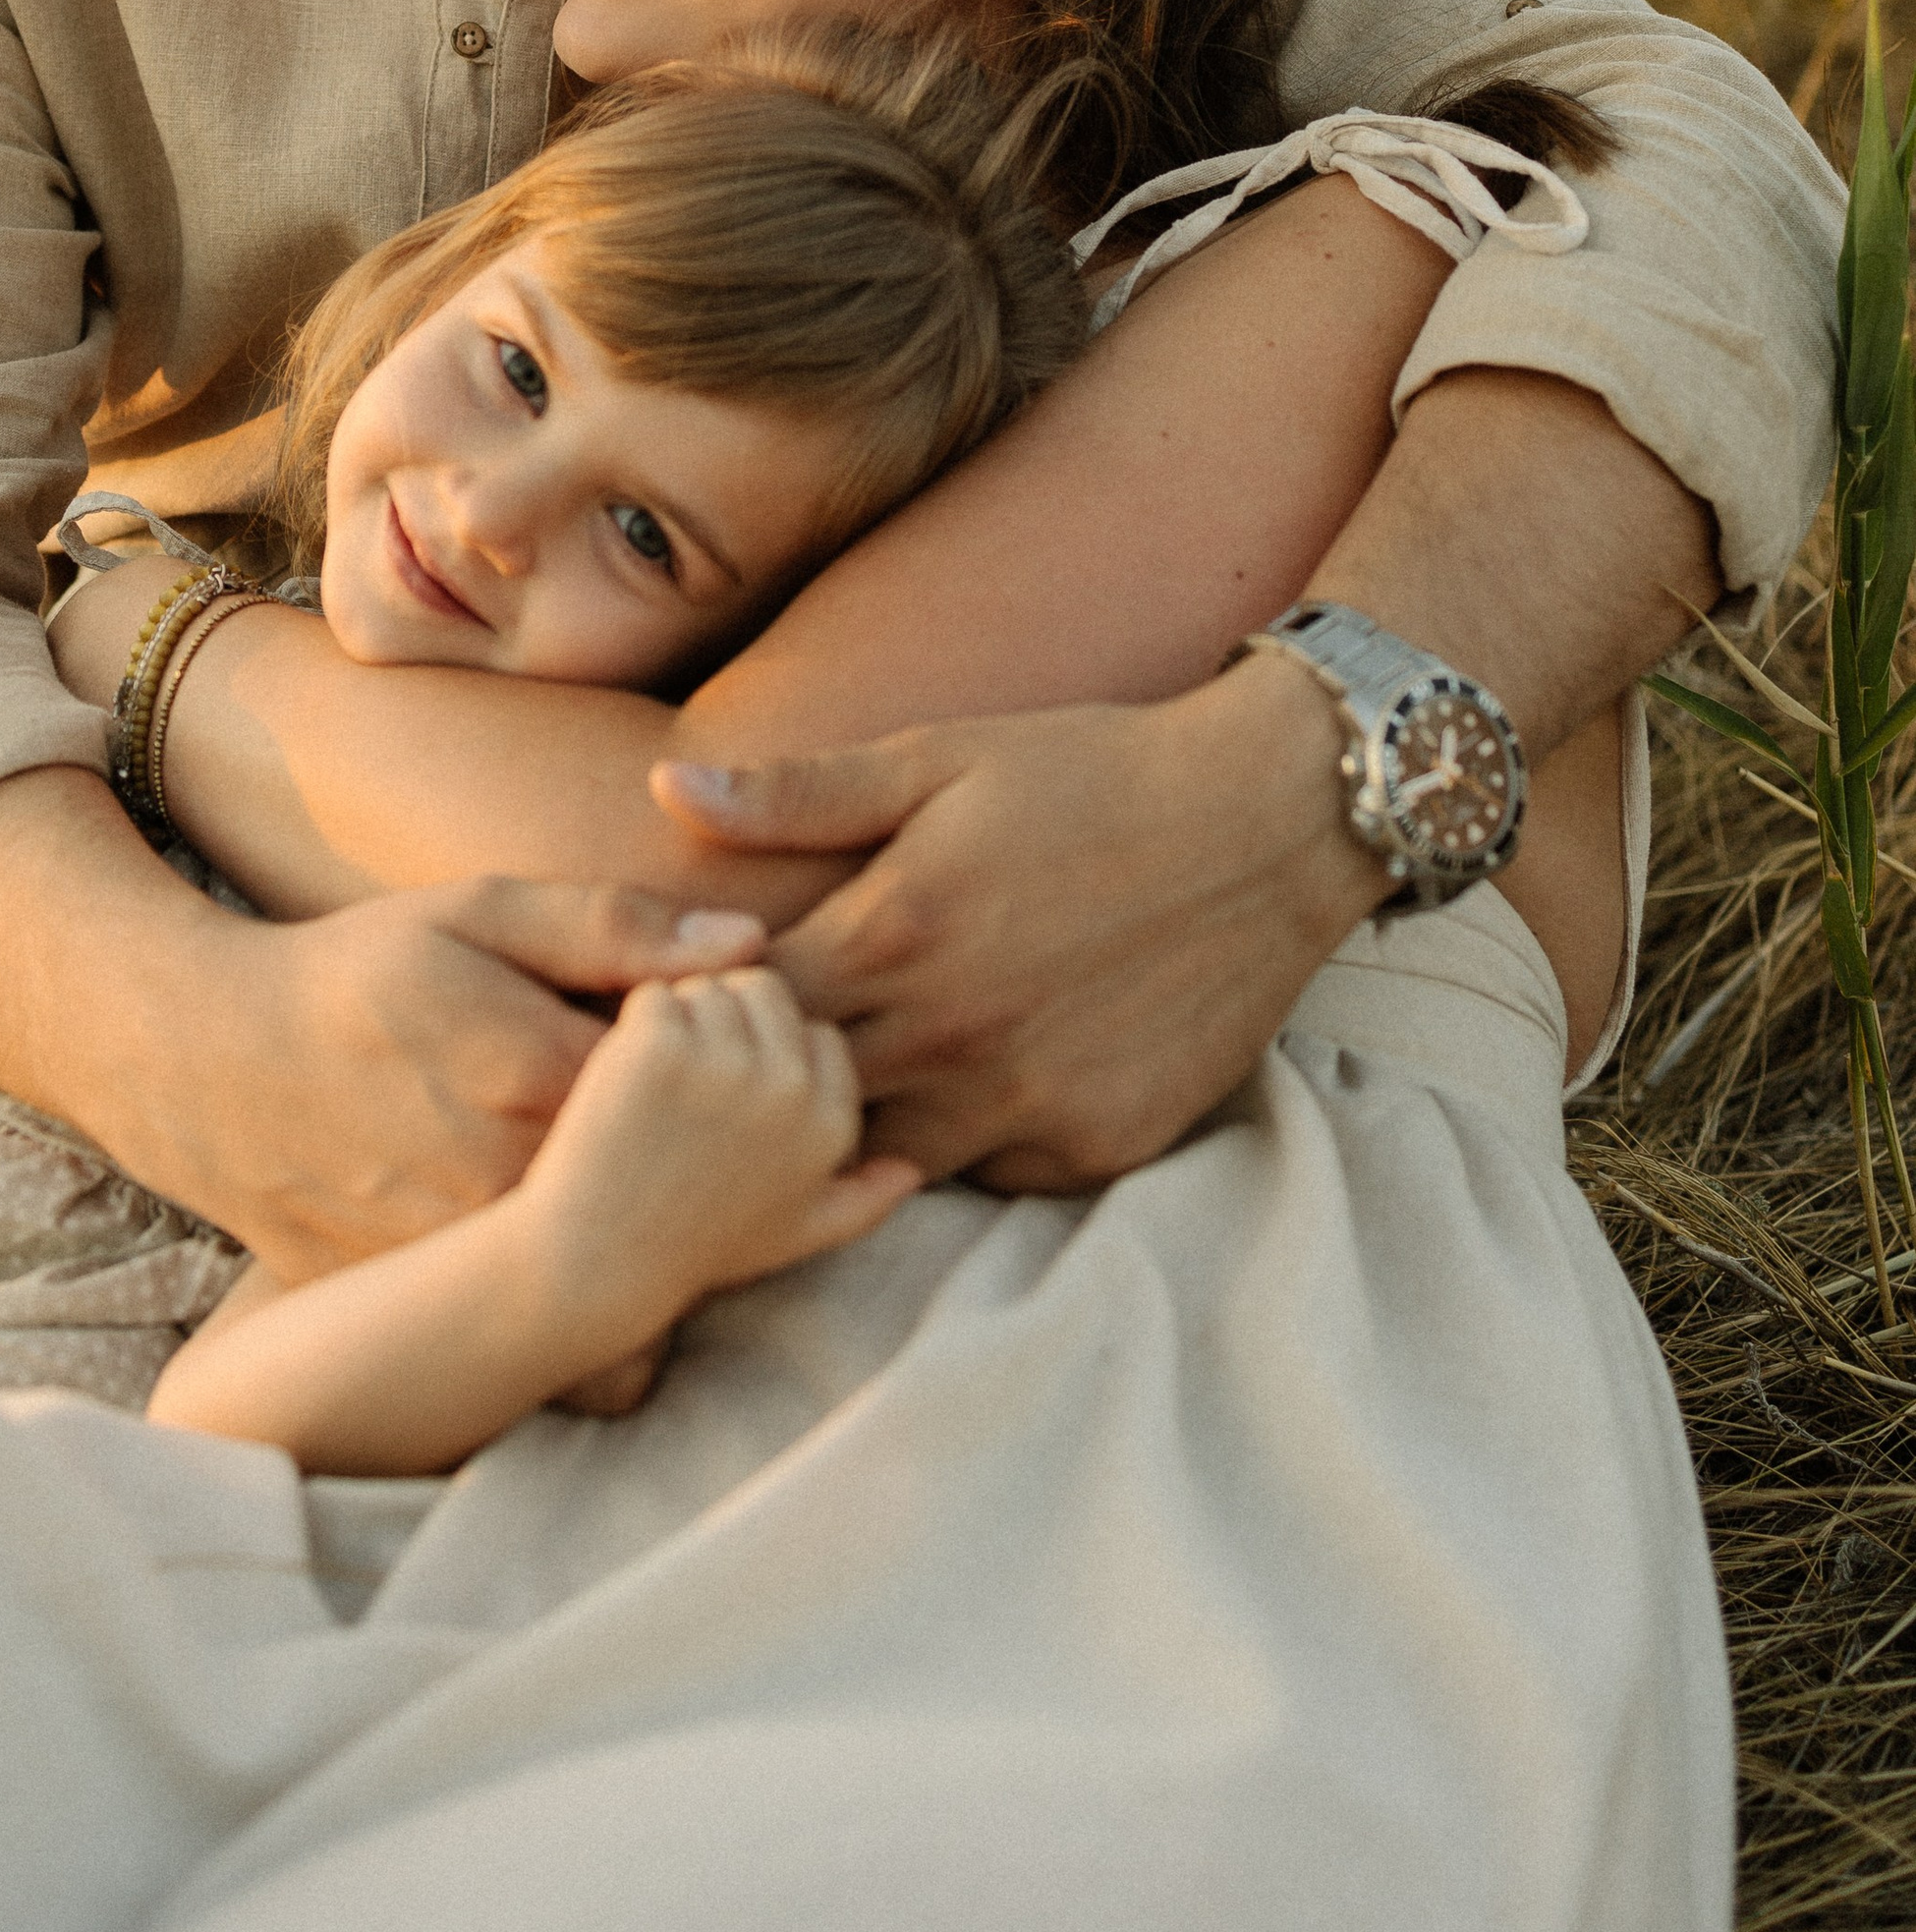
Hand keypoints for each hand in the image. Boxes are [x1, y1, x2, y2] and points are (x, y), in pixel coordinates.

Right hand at [0, 786, 785, 1277]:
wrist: (214, 1070)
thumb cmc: (358, 972)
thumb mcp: (479, 912)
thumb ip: (614, 925)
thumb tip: (748, 944)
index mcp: (538, 1077)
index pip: (701, 1088)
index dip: (735, 1061)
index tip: (735, 1029)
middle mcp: (512, 1185)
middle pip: (674, 1187)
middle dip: (707, 1151)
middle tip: (702, 1105)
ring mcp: (472, 1259)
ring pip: (624, 1261)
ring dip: (656, 1218)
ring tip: (646, 1160)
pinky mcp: (437, 1304)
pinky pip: (556, 1313)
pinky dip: (592, 1270)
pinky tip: (592, 1218)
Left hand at [514, 966, 919, 1335]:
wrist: (599, 1262)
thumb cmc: (694, 1246)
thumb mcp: (796, 1233)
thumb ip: (864, 1200)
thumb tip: (913, 1173)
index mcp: (832, 1123)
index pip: (815, 1032)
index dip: (764, 1057)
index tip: (726, 1111)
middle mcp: (793, 1089)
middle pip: (763, 991)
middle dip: (721, 1024)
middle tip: (684, 1099)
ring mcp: (728, 1063)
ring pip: (705, 986)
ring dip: (674, 1026)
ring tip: (655, 1101)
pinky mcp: (662, 1045)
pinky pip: (653, 995)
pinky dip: (630, 1028)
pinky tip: (623, 1088)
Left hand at [650, 661, 1378, 1189]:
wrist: (1268, 821)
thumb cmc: (1090, 772)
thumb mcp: (939, 757)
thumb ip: (798, 795)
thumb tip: (662, 788)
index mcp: (896, 932)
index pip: (744, 1006)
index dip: (704, 1004)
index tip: (684, 994)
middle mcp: (953, 1036)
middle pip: (800, 1094)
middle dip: (766, 1076)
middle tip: (746, 1057)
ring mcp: (1027, 1101)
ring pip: (886, 1151)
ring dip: (858, 1118)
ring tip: (843, 1080)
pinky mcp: (1095, 1144)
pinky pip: (988, 1174)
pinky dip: (958, 1142)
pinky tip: (956, 1093)